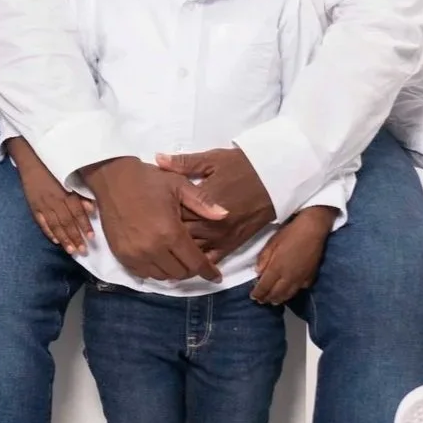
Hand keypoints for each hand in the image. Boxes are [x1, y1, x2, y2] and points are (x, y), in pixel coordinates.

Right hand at [5, 136, 95, 255]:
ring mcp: (42, 204)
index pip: (76, 212)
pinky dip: (49, 232)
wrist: (31, 161)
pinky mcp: (33, 206)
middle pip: (66, 222)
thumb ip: (80, 194)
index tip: (92, 237)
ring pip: (55, 225)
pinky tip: (56, 241)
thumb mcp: (69, 177)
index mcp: (64, 192)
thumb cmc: (53, 169)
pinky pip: (41, 222)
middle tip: (83, 251)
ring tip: (71, 251)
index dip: (84, 225)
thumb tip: (92, 209)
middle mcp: (54, 200)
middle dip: (75, 237)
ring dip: (64, 239)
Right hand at [84, 155, 225, 281]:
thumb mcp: (179, 185)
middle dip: (192, 269)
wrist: (113, 179)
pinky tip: (160, 258)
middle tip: (195, 260)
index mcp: (170, 232)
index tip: (216, 276)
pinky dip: (155, 270)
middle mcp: (153, 248)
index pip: (196, 263)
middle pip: (180, 273)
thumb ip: (203, 203)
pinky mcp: (122, 255)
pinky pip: (144, 273)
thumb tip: (225, 215)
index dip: (209, 271)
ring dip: (173, 271)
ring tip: (177, 259)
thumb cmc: (149, 180)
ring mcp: (135, 254)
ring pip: (162, 276)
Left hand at [155, 147, 276, 258]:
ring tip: (160, 249)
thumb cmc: (242, 166)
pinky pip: (212, 259)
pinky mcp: (232, 244)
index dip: (159, 215)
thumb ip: (184, 163)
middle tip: (150, 232)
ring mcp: (222, 236)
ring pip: (192, 250)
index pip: (173, 214)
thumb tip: (158, 159)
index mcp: (204, 201)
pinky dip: (197, 263)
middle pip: (180, 235)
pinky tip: (183, 263)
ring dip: (177, 251)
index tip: (148, 212)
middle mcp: (212, 223)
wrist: (275, 178)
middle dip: (164, 234)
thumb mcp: (213, 159)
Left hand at [251, 206, 335, 304]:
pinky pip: (299, 289)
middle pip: (276, 294)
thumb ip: (264, 259)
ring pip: (288, 295)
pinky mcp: (310, 277)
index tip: (253, 297)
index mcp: (277, 268)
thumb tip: (257, 272)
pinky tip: (289, 292)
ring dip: (279, 299)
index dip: (258, 293)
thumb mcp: (272, 243)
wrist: (313, 230)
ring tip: (273, 301)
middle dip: (267, 299)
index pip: (265, 286)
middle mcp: (288, 277)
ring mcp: (300, 278)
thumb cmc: (290, 233)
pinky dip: (292, 293)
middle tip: (261, 301)